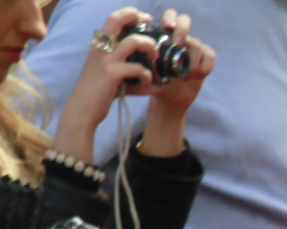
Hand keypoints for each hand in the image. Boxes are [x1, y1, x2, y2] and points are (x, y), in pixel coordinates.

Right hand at [55, 11, 213, 164]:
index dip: (129, 14)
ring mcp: (106, 60)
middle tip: (151, 27)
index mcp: (99, 46)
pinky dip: (148, 76)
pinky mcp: (112, 74)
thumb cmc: (99, 93)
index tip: (145, 18)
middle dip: (135, 17)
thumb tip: (157, 83)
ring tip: (155, 57)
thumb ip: (133, 76)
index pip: (112, 19)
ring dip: (149, 47)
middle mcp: (100, 48)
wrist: (83, 109)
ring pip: (133, 42)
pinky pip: (138, 68)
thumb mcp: (114, 79)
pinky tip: (149, 83)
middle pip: (115, 20)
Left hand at [139, 11, 213, 155]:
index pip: (169, 16)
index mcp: (163, 36)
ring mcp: (193, 49)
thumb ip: (137, 58)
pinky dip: (204, 66)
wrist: (168, 99)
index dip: (170, 17)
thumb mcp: (140, 68)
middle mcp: (179, 39)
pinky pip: (209, 55)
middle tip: (178, 41)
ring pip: (197, 44)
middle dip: (182, 28)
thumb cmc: (152, 82)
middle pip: (185, 20)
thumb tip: (131, 50)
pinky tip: (195, 76)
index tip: (167, 26)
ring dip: (191, 60)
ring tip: (185, 74)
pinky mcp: (204, 60)